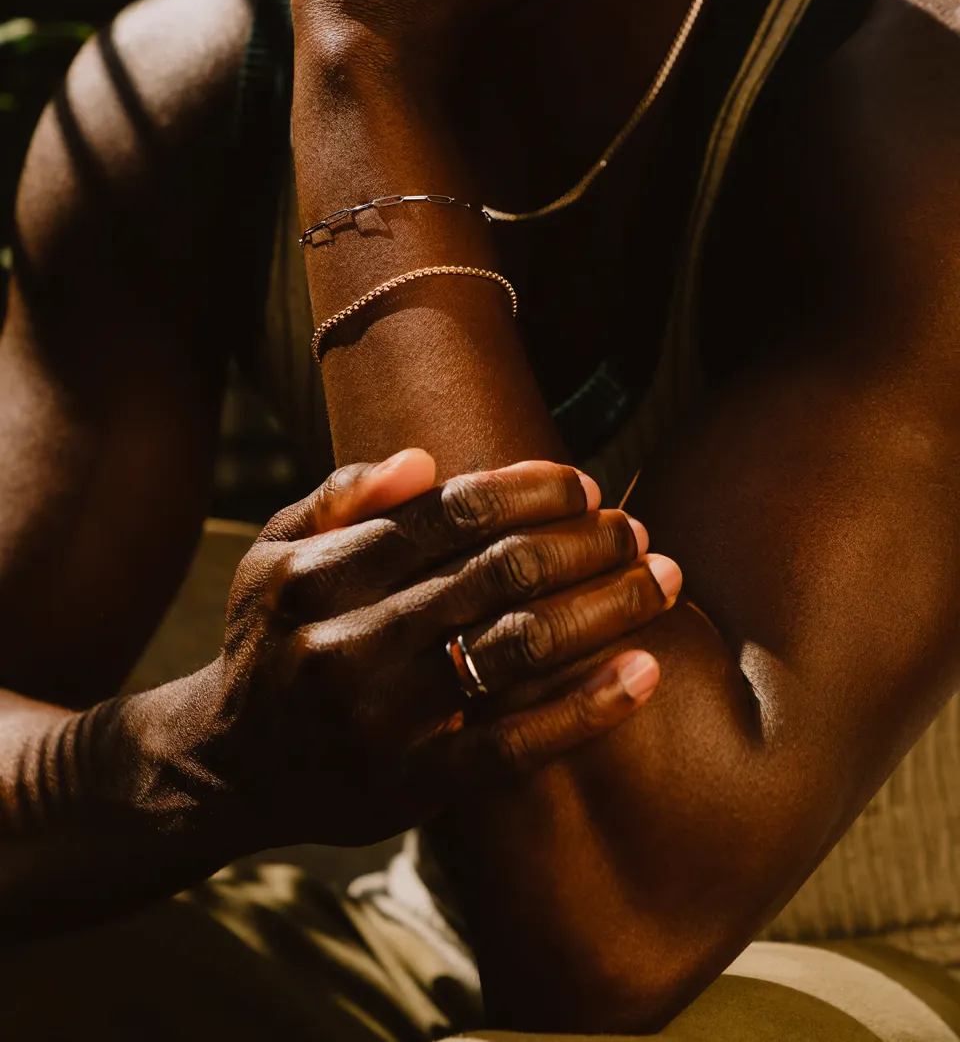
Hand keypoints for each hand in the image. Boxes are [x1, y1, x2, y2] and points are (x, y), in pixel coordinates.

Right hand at [203, 449, 679, 849]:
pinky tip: (645, 671)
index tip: (583, 483)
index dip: (529, 491)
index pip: (449, 514)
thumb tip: (423, 459)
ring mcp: (380, 721)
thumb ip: (341, 497)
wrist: (225, 766)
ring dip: (606, 607)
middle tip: (637, 530)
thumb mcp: (275, 553)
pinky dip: (589, 707)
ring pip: (519, 649)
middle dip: (585, 543)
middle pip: (498, 573)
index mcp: (316, 575)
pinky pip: (516, 745)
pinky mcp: (411, 787)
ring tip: (662, 581)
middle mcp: (346, 644)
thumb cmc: (271, 637)